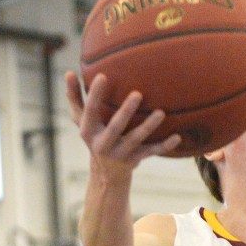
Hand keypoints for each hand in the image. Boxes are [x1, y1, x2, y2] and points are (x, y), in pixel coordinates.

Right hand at [65, 71, 179, 175]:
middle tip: (138, 93)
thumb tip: (68, 72)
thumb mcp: (81, 119)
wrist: (106, 172)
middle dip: (125, 112)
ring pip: (136, 140)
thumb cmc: (95, 134)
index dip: (95, 94)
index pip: (90, 110)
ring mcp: (120, 153)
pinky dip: (164, 145)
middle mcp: (103, 144)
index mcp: (88, 131)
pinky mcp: (135, 160)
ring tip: (161, 112)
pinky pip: (151, 152)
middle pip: (115, 127)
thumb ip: (74, 96)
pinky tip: (177, 136)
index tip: (102, 75)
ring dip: (148, 127)